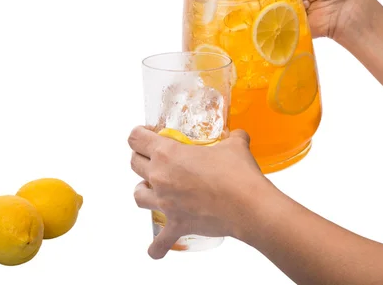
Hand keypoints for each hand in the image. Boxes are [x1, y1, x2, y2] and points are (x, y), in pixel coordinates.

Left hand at [128, 126, 270, 258]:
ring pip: (137, 195)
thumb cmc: (238, 173)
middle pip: (134, 163)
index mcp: (167, 153)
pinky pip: (159, 242)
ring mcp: (165, 203)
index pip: (135, 138)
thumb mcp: (235, 146)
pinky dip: (156, 246)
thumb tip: (238, 136)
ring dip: (142, 191)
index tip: (148, 134)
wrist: (248, 206)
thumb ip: (233, 138)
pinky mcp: (176, 225)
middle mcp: (160, 177)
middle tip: (154, 158)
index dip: (139, 134)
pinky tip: (156, 249)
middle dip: (141, 158)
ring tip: (152, 189)